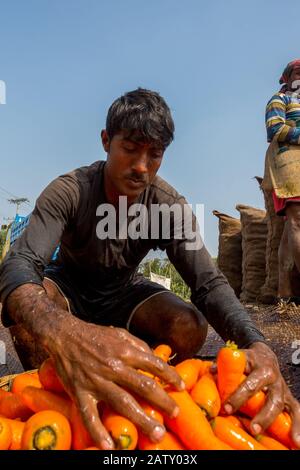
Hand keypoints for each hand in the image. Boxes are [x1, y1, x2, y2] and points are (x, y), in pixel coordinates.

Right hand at [45, 316, 183, 449]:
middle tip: (175, 414)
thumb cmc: (95, 335)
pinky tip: (108, 446)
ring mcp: (96, 381)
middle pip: (143, 386)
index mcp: (125, 350)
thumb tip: (156, 360)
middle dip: (162, 401)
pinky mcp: (80, 392)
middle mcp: (113, 366)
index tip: (181, 387)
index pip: (154, 364)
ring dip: (141, 419)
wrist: (64, 335)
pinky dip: (98, 431)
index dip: (170, 375)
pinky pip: (89, 415)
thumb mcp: (120, 333)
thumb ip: (139, 346)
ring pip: (122, 403)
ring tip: (156, 433)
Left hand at [223, 341, 299, 447]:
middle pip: (271, 399)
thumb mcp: (237, 358)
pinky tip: (296, 441)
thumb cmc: (247, 360)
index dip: (239, 396)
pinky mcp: (289, 398)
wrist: (265, 355)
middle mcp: (275, 379)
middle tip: (253, 429)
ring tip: (270, 437)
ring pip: (282, 407)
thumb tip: (211, 371)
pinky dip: (298, 426)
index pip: (250, 384)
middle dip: (262, 415)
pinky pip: (297, 412)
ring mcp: (282, 390)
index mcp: (261, 368)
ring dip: (276, 423)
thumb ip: (224, 364)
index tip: (227, 408)